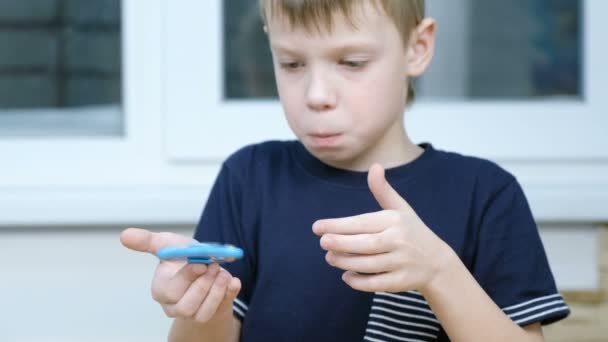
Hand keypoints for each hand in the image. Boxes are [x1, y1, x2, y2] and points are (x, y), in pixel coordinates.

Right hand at [120, 228, 240, 322]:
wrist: (204, 265)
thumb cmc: (182, 257)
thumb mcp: (166, 244)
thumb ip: (147, 241)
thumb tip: (125, 235)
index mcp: (161, 290)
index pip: (171, 291)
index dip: (187, 277)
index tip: (200, 262)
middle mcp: (174, 306)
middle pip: (186, 307)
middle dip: (203, 285)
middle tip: (213, 266)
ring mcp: (192, 313)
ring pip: (202, 313)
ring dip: (216, 291)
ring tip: (221, 272)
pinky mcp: (211, 312)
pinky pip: (220, 311)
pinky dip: (228, 295)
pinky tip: (232, 281)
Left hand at [312, 164, 453, 292]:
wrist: (436, 262)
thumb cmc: (411, 231)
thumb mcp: (400, 209)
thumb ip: (383, 190)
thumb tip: (375, 166)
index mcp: (395, 221)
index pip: (362, 223)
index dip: (338, 225)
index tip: (317, 227)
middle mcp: (399, 241)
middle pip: (365, 244)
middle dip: (340, 244)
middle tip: (322, 243)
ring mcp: (401, 262)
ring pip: (368, 264)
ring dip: (346, 262)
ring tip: (330, 257)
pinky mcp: (401, 282)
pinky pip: (376, 284)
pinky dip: (359, 281)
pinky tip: (346, 275)